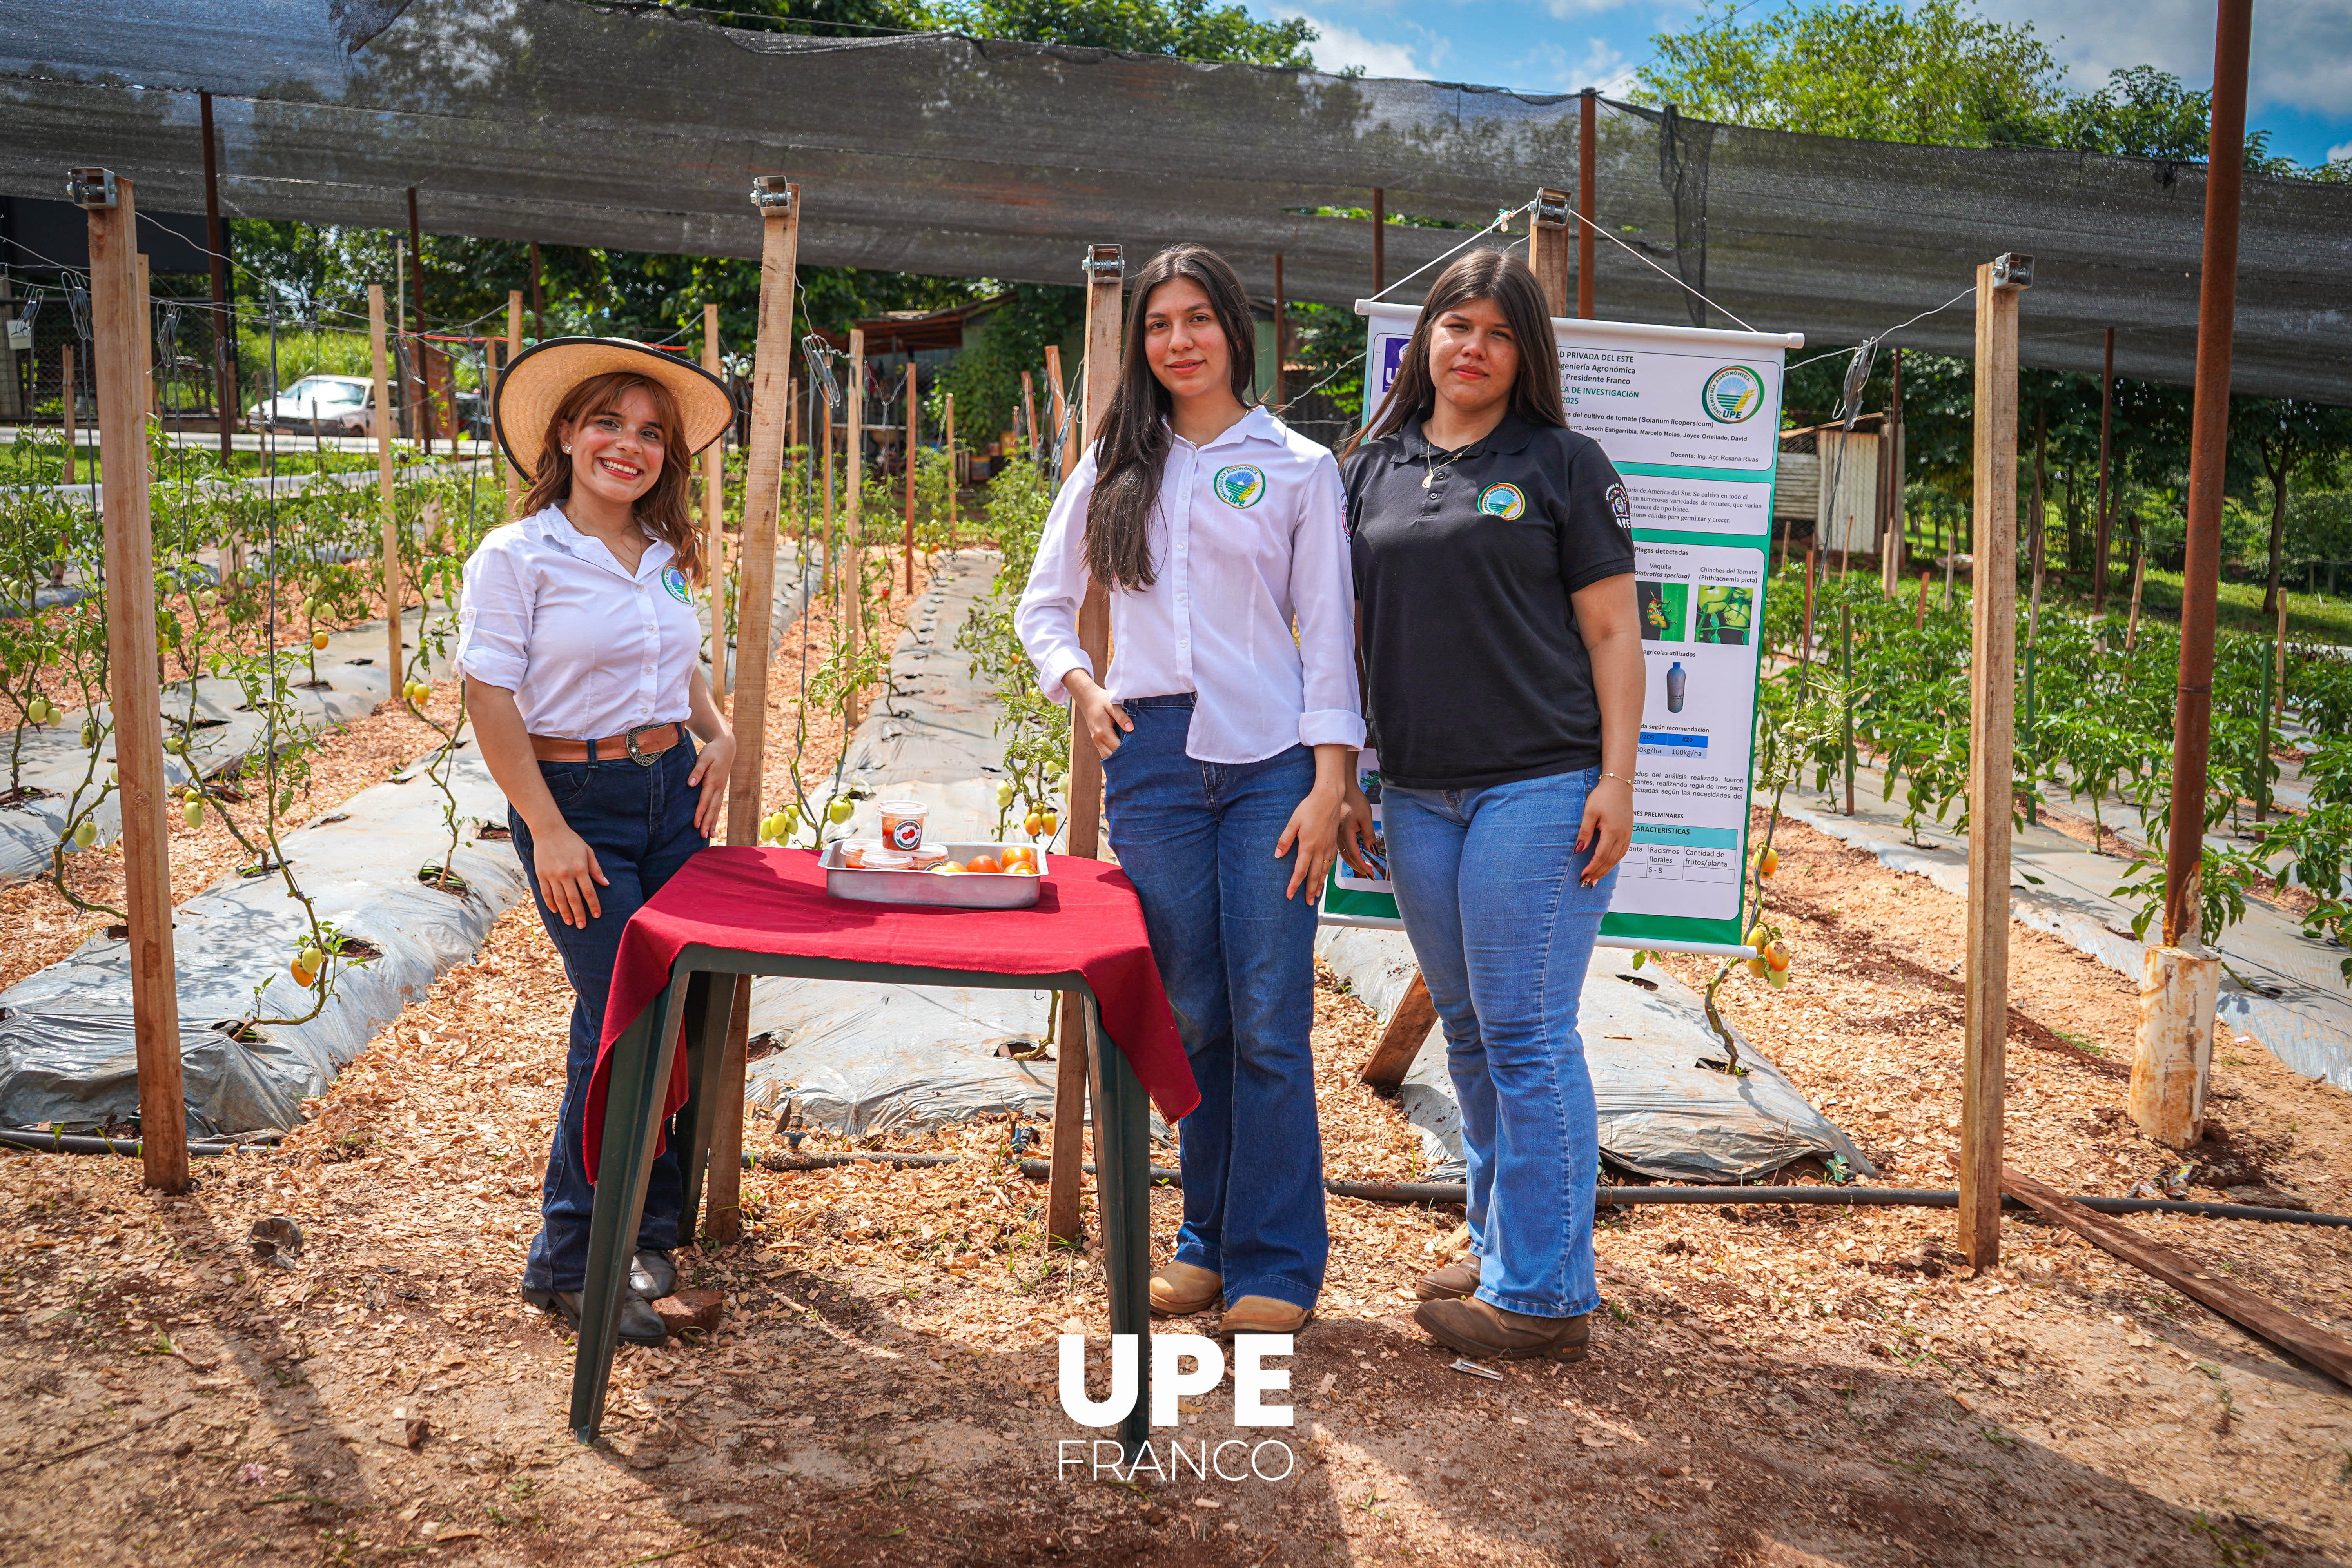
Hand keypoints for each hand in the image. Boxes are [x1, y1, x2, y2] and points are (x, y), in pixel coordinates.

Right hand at [531, 821, 608, 928]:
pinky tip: (556, 911)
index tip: (597, 915)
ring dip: (565, 913)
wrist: (549, 831)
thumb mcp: (588, 852)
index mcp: (580, 868)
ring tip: (569, 922)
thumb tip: (606, 884)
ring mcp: (552, 875)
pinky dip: (551, 904)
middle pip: (574, 899)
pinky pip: (546, 893)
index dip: (593, 905)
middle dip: (579, 914)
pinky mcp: (541, 875)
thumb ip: (596, 869)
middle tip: (582, 926)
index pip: (589, 892)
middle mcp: (566, 874)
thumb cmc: (572, 841)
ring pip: (559, 899)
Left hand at [688, 729, 734, 837]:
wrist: (727, 747)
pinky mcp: (721, 789)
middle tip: (703, 836)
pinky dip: (715, 816)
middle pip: (712, 808)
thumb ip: (697, 770)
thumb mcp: (704, 757)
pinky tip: (712, 824)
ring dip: (712, 822)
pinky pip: (718, 805)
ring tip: (709, 835)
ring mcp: (721, 789)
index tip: (695, 824)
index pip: (705, 800)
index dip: (699, 813)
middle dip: (707, 823)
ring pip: (717, 809)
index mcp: (713, 781)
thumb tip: (690, 784)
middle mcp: (718, 788)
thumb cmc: (713, 751)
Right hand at [1068, 674, 1132, 758]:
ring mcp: (1096, 741)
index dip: (1128, 751)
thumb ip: (1122, 717)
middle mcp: (1098, 739)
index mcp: (1103, 732)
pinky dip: (1113, 754)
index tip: (1139, 750)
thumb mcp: (1112, 705)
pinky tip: (1122, 753)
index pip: (1117, 748)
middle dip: (1124, 757)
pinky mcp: (1096, 740)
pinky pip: (1104, 752)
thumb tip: (1131, 728)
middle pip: (1112, 756)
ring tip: (1131, 756)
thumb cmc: (1101, 701)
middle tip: (1137, 756)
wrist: (1088, 698)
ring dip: (1117, 757)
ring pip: (1107, 757)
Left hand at [1275, 784, 1344, 900]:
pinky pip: (1330, 863)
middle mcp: (1320, 850)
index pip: (1300, 871)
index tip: (1289, 895)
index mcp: (1308, 846)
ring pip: (1324, 871)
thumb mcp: (1293, 822)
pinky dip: (1327, 873)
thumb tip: (1278, 855)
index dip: (1294, 885)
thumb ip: (1285, 839)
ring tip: (1316, 896)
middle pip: (1314, 876)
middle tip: (1307, 904)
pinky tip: (1324, 877)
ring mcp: (1328, 847)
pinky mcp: (1333, 843)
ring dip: (1319, 885)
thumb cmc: (1309, 807)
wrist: (1329, 797)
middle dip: (1309, 891)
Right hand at [1337, 778, 1378, 878]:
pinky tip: (1351, 858)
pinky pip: (1340, 849)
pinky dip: (1347, 856)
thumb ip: (1369, 834)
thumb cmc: (1355, 800)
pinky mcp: (1334, 833)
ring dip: (1352, 863)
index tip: (1370, 873)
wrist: (1341, 789)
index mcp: (1346, 833)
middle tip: (1369, 874)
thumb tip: (1373, 851)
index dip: (1362, 865)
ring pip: (1342, 854)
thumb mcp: (1365, 816)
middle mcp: (1338, 837)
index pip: (1354, 854)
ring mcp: (1334, 835)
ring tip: (1362, 869)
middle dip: (1358, 867)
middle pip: (1347, 858)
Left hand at [1577, 774, 1632, 885]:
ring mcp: (1627, 835)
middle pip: (1610, 861)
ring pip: (1617, 858)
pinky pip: (1622, 852)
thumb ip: (1584, 832)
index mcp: (1612, 832)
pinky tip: (1608, 865)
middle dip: (1598, 873)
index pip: (1601, 856)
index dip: (1591, 868)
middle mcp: (1622, 836)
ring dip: (1606, 870)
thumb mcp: (1589, 812)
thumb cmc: (1602, 797)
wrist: (1619, 785)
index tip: (1582, 876)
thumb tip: (1578, 851)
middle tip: (1587, 883)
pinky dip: (1614, 861)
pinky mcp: (1629, 832)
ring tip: (1596, 878)